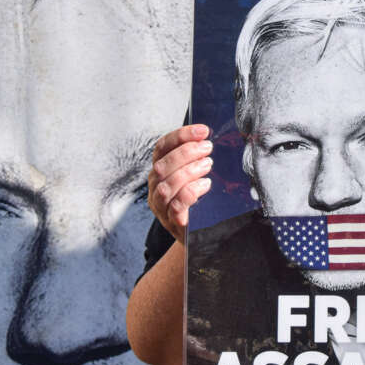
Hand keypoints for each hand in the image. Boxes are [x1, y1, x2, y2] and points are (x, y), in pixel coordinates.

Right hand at [148, 124, 213, 241]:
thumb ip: (196, 158)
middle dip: (186, 152)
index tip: (202, 130)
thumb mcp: (194, 175)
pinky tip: (205, 185)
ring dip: (189, 171)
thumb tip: (209, 137)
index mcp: (159, 170)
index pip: (162, 147)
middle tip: (208, 148)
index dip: (180, 136)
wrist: (196, 234)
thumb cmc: (196, 200)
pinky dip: (190, 192)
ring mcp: (161, 205)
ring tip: (208, 164)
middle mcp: (155, 186)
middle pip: (162, 165)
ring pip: (166, 185)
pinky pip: (176, 206)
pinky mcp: (172, 221)